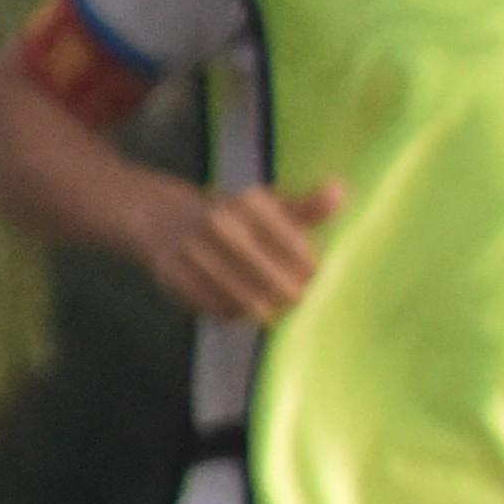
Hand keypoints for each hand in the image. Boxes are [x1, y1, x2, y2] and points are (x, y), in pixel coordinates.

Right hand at [142, 179, 339, 323]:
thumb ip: (309, 206)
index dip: (310, 269)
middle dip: (290, 294)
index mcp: (248, 204)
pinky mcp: (175, 276)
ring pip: (247, 300)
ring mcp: (195, 252)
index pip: (297, 248)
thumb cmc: (234, 217)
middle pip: (274, 281)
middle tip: (292, 296)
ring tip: (270, 306)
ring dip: (264, 309)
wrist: (164, 218)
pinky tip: (240, 307)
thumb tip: (339, 189)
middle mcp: (220, 225)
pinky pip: (217, 308)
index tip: (310, 274)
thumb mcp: (272, 206)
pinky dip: (233, 313)